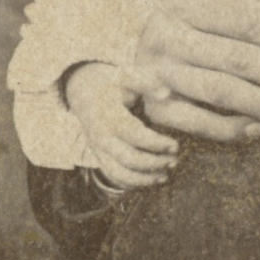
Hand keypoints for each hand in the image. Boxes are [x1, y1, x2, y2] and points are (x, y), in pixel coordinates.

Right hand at [63, 60, 177, 191]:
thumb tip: (165, 94)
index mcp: (109, 116)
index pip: (134, 135)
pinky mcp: (99, 156)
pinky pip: (113, 177)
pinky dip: (132, 184)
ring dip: (143, 179)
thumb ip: (146, 83)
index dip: (156, 143)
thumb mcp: (126, 76)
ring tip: (165, 175)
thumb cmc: (112, 84)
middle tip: (174, 161)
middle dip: (153, 163)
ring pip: (118, 174)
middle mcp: (101, 136)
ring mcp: (98, 149)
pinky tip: (152, 180)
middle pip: (127, 159)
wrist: (83, 91)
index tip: (175, 145)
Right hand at [127, 0, 259, 140]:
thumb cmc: (185, 26)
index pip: (244, 22)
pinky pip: (197, 123)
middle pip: (237, 58)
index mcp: (184, 4)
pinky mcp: (152, 108)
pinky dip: (231, 128)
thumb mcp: (213, 5)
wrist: (122, 48)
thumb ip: (259, 7)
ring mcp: (157, 73)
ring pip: (220, 90)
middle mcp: (166, 36)